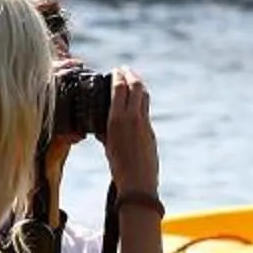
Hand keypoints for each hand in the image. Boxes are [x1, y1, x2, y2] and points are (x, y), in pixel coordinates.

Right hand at [102, 69, 159, 192]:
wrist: (138, 182)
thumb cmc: (119, 167)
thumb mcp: (108, 146)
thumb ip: (105, 131)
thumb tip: (102, 125)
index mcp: (117, 120)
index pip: (120, 88)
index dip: (118, 76)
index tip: (116, 70)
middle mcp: (133, 118)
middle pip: (136, 86)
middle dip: (131, 75)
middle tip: (126, 70)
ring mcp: (144, 123)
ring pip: (144, 96)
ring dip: (139, 85)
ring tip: (133, 81)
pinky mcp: (151, 130)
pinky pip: (146, 109)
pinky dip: (141, 99)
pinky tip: (138, 101)